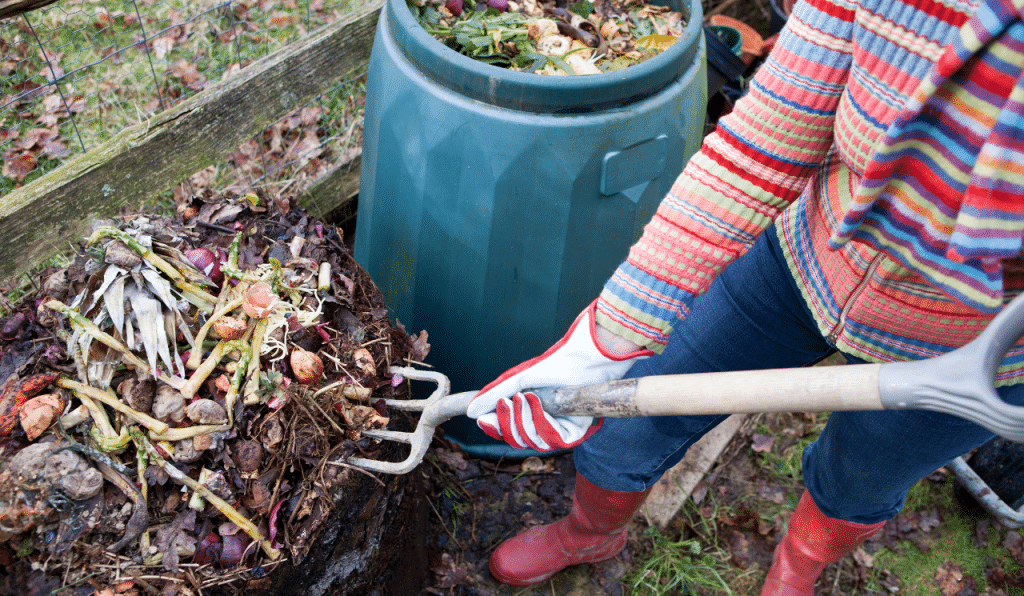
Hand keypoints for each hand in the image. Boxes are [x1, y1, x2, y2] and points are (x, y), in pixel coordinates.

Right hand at [466, 301, 652, 449]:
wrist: (583, 359)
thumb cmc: (554, 365)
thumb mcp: (518, 380)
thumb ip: (494, 395)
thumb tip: (470, 411)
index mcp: (529, 414)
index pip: (507, 431)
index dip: (494, 428)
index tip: (482, 419)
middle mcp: (543, 425)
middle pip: (516, 440)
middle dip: (508, 422)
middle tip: (508, 401)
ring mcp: (558, 430)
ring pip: (532, 442)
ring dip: (524, 419)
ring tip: (525, 397)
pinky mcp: (574, 433)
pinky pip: (552, 440)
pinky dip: (541, 421)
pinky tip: (538, 402)